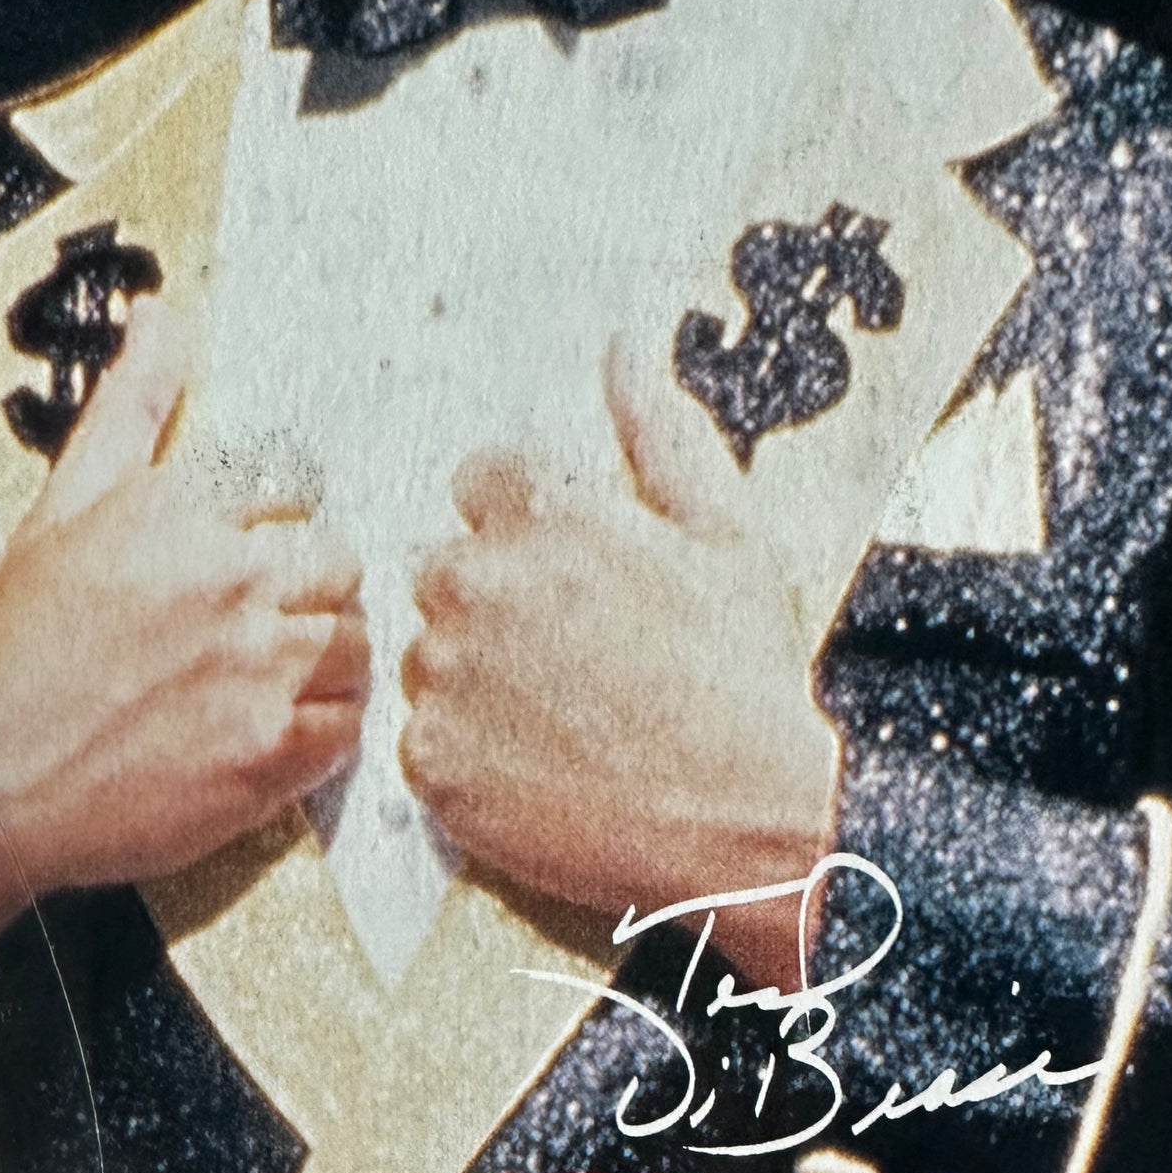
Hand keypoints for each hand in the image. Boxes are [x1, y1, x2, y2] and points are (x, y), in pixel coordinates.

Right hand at [0, 299, 368, 962]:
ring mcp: (256, 671)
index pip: (290, 486)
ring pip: (355, 642)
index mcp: (179, 509)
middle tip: (271, 623)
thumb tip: (165, 319)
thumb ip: (129, 409)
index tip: (246, 565)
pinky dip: (329, 730)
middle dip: (315, 589)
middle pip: (339, 561)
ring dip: (331, 658)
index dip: (272, 530)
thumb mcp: (61, 509)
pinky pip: (349, 728)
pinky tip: (284, 730)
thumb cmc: (13, 659)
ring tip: (281, 677)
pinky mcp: (270, 755)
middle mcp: (228, 581)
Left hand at [401, 341, 838, 987]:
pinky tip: (540, 769)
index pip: (481, 479)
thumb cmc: (744, 680)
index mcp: (540, 514)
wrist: (745, 822)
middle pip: (444, 570)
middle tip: (569, 659)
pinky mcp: (433, 766)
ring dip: (473, 679)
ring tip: (560, 721)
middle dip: (492, 600)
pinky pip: (426, 743)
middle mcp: (474, 586)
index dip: (527, 525)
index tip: (570, 575)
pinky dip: (469, 756)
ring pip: (429, 659)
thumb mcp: (727, 537)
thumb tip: (623, 350)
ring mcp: (445, 680)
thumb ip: (661, 435)